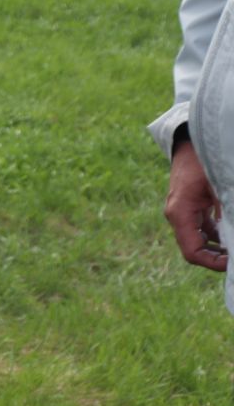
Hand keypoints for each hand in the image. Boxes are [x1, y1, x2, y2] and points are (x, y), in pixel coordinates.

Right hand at [165, 140, 227, 271]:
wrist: (190, 142)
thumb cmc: (204, 161)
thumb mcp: (220, 187)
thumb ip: (227, 212)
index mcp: (180, 213)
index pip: (192, 252)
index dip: (213, 263)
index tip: (233, 262)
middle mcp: (178, 216)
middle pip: (195, 249)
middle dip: (218, 257)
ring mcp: (183, 213)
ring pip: (200, 240)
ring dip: (220, 247)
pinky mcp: (190, 208)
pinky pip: (203, 229)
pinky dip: (219, 235)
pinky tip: (233, 232)